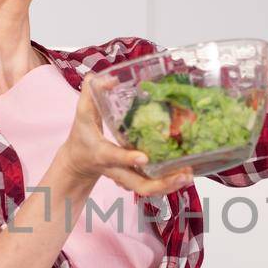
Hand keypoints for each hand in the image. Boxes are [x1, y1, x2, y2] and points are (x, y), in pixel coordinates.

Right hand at [58, 73, 194, 197]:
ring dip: (170, 185)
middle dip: (161, 183)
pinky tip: (185, 174)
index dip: (127, 158)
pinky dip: (169, 183)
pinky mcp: (134, 179)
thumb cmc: (82, 136)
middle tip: (183, 175)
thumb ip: (91, 93)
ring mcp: (126, 177)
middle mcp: (115, 169)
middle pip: (138, 184)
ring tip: (188, 176)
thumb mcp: (83, 113)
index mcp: (101, 153)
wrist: (78, 162)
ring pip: (147, 189)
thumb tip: (110, 77)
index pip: (113, 157)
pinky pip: (152, 186)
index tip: (144, 157)